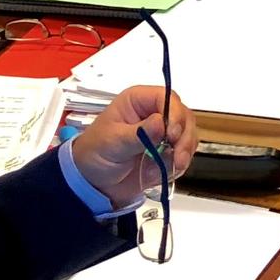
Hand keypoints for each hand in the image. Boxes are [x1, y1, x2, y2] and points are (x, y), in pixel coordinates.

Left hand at [67, 85, 198, 206]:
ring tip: (174, 166)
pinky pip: (183, 154)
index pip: (167, 98)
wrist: (92, 182)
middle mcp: (154, 113)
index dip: (175, 114)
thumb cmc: (94, 153)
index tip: (172, 134)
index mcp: (139, 101)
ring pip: (188, 135)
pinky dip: (179, 165)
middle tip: (178, 156)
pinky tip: (166, 171)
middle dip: (184, 137)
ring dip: (185, 152)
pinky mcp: (167, 152)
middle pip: (183, 116)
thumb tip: (160, 123)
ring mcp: (163, 134)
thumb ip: (138, 134)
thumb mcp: (112, 142)